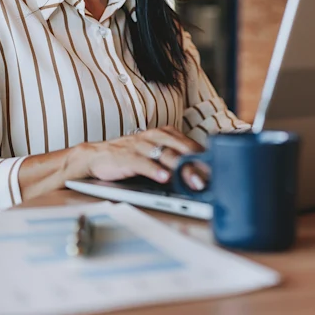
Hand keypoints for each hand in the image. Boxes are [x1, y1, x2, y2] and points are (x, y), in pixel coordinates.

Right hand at [83, 126, 205, 188]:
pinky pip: (143, 163)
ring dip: (181, 169)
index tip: (218, 171)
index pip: (189, 144)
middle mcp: (154, 137)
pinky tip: (164, 177)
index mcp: (164, 133)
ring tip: (194, 181)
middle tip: (210, 178)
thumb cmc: (130, 155)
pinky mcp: (126, 157)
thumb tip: (199, 173)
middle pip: (181, 149)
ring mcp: (140, 146)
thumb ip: (175, 158)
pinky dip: (154, 170)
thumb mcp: (155, 152)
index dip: (204, 158)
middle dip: (197, 164)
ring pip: (165, 155)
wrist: (96, 156)